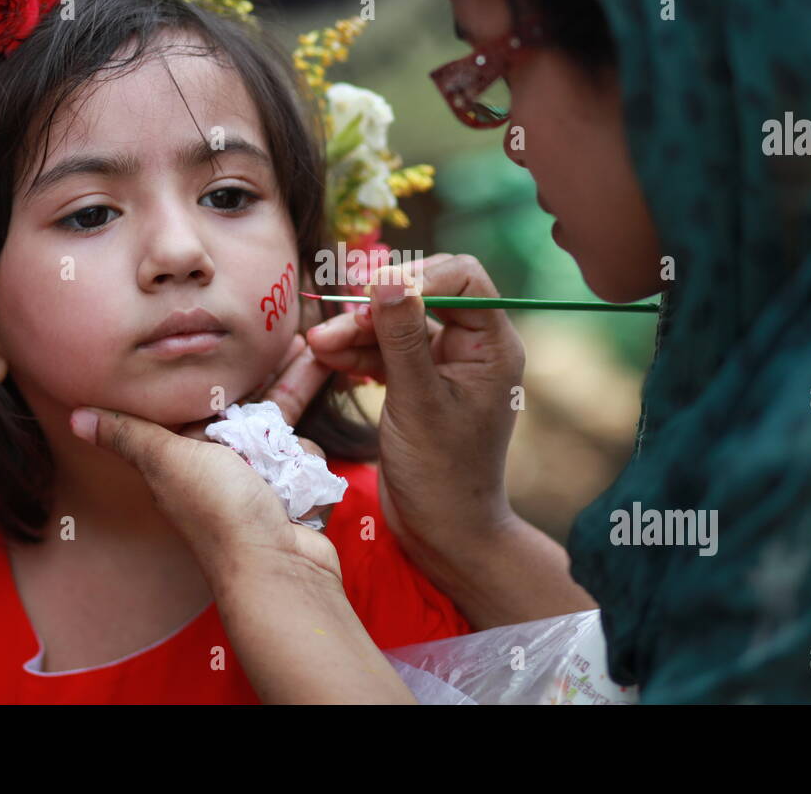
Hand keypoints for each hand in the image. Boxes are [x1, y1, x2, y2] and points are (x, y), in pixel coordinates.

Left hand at [70, 334, 338, 580]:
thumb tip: (75, 418)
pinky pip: (302, 459)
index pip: (201, 399)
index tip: (241, 334)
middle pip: (250, 407)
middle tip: (301, 343)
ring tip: (317, 384)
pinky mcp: (291, 492)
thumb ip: (130, 434)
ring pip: (281, 431)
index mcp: (183, 453)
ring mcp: (258, 480)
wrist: (278, 569)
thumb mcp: (169, 462)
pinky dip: (305, 464)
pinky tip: (300, 476)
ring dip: (292, 430)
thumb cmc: (220, 513)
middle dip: (277, 378)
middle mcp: (219, 464)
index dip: (222, 368)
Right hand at [304, 253, 524, 556]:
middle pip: (425, 294)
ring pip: (398, 323)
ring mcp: (446, 365)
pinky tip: (327, 356)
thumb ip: (401, 338)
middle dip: (378, 306)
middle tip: (338, 322)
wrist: (442, 533)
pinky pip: (387, 351)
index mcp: (492, 346)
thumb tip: (388, 278)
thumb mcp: (417, 401)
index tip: (374, 294)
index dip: (418, 276)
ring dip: (359, 330)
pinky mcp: (420, 383)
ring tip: (318, 343)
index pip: (463, 277)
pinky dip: (359, 352)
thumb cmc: (440, 474)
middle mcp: (474, 348)